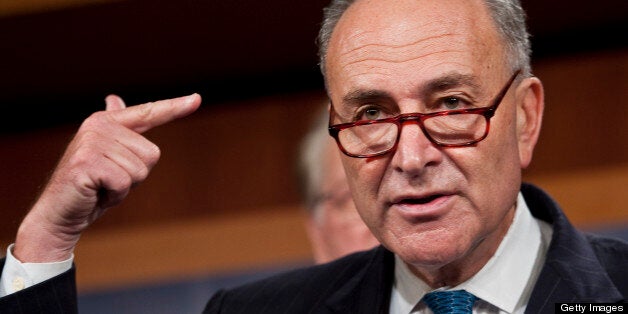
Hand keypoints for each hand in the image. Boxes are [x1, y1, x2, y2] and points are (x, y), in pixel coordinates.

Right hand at [13, 93, 201, 261]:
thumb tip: (114, 99)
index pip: (148, 112)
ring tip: (101, 186)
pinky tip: (97, 193)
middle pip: (152, 154)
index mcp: (106, 121)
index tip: (197, 99)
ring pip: (140, 170)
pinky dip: (116, 196)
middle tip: (108, 179)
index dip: (175, 107)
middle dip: (135, 175)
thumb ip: (117, 128)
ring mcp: (91, 143)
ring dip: (125, 187)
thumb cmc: (90, 185)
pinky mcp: (87, 163)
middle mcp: (98, 126)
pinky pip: (125, 183)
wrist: (59, 213)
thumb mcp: (108, 155)